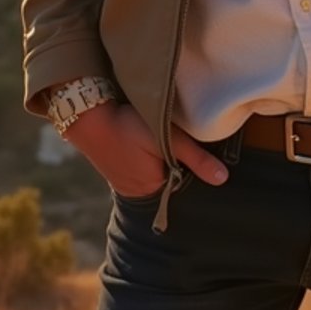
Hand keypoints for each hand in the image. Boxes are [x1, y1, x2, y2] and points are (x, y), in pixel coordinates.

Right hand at [63, 102, 228, 197]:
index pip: (182, 183)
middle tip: (178, 141)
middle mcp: (138, 192)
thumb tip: (223, 179)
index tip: (196, 148)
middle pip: (168, 180)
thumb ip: (194, 158)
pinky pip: (138, 169)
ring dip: (159, 160)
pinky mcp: (115, 171)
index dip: (190, 166)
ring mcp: (124, 183)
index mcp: (152, 189)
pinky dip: (145, 159)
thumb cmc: (128, 126)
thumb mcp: (166, 138)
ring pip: (153, 173)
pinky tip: (144, 144)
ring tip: (162, 140)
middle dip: (175, 165)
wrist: (87, 117)